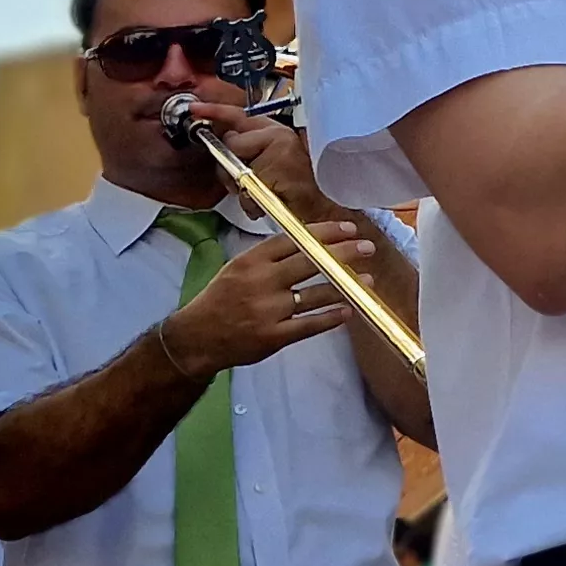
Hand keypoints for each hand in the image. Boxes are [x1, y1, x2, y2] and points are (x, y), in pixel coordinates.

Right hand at [159, 227, 371, 376]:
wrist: (196, 338)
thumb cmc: (220, 299)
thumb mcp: (237, 267)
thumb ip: (269, 256)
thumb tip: (309, 240)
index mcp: (251, 261)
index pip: (294, 239)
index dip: (325, 232)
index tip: (349, 228)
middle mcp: (261, 282)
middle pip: (310, 262)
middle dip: (344, 253)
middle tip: (367, 247)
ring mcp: (268, 311)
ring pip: (315, 294)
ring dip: (345, 286)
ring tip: (368, 280)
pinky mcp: (273, 337)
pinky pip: (309, 325)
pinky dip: (331, 318)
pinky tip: (349, 310)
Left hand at [187, 103, 340, 225]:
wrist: (324, 211)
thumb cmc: (296, 193)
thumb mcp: (271, 165)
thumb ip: (248, 152)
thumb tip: (223, 149)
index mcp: (276, 131)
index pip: (240, 115)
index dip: (214, 111)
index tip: (195, 108)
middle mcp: (279, 134)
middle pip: (231, 142)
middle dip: (230, 166)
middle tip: (250, 182)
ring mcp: (280, 149)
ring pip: (236, 166)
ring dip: (242, 188)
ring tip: (264, 193)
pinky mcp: (278, 167)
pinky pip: (245, 188)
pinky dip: (251, 202)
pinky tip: (270, 201)